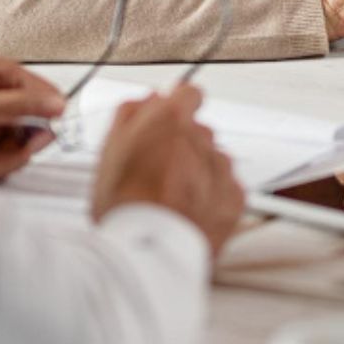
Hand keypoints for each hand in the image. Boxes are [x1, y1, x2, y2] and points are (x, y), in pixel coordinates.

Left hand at [0, 55, 64, 180]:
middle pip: (34, 130)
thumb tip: (56, 103)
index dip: (44, 119)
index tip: (35, 137)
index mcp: (0, 74)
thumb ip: (17, 104)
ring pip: (20, 151)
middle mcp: (1, 97)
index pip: (47, 94)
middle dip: (10, 148)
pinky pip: (5, 163)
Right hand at [90, 86, 245, 257]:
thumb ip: (130, 116)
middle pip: (199, 131)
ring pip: (213, 160)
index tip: (171, 114)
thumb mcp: (110, 150)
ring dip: (198, 171)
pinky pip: (227, 187)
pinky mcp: (233, 199)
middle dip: (183, 145)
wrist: (148, 249)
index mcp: (171, 120)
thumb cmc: (125, 205)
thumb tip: (144, 102)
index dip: (178, 104)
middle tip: (159, 170)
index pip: (188, 93)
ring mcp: (220, 169)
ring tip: (172, 197)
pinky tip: (189, 210)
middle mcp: (201, 139)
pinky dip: (212, 196)